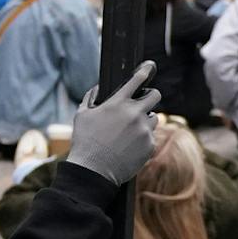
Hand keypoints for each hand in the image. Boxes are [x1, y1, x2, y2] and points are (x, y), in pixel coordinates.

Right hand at [67, 62, 161, 185]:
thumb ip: (90, 98)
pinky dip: (143, 139)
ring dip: (145, 121)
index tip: (149, 67)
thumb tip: (97, 89)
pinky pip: (151, 137)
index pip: (137, 80)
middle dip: (150, 96)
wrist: (93, 171)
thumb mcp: (81, 115)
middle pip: (156, 95)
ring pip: (153, 118)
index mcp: (118, 103)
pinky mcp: (150, 145)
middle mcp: (134, 114)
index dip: (144, 71)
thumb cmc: (85, 142)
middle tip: (143, 102)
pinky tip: (130, 146)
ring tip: (130, 131)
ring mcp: (144, 130)